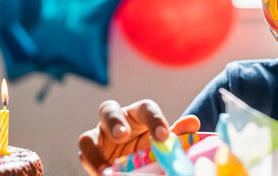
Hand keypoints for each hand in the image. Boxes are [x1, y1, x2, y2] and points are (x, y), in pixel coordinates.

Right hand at [78, 99, 200, 175]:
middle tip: (122, 135)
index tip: (164, 137)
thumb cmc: (153, 144)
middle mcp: (116, 119)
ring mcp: (99, 136)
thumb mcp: (165, 140)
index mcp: (139, 113)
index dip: (155, 120)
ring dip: (93, 150)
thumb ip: (178, 132)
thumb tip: (193, 123)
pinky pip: (84, 158)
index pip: (147, 109)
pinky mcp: (89, 153)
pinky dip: (92, 166)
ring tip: (106, 166)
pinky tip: (103, 175)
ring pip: (87, 136)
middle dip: (114, 122)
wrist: (139, 159)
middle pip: (108, 110)